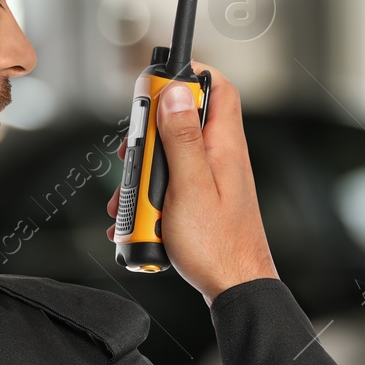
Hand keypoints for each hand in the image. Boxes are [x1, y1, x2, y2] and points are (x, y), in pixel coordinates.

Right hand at [105, 62, 278, 305]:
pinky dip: (150, 196)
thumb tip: (176, 94)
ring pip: (170, 156)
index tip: (157, 84)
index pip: (217, 87)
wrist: (234, 288)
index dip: (189, 75)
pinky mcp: (201, 200)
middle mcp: (221, 157)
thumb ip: (182, 138)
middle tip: (133, 153)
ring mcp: (211, 179)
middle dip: (150, 134)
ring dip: (143, 172)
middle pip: (182, 121)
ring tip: (130, 197)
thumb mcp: (190, 186)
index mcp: (225, 145)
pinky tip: (137, 217)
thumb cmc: (217, 245)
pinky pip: (170, 184)